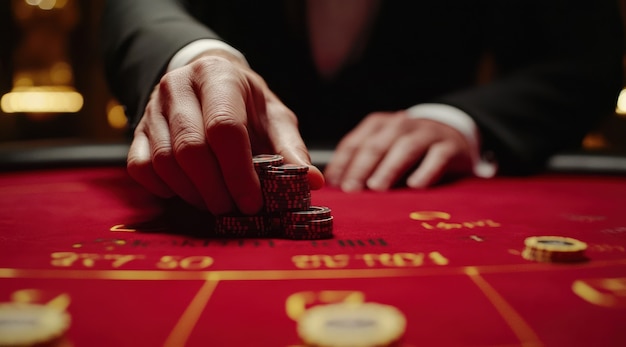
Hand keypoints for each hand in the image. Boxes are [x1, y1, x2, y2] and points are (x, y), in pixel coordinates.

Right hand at [127, 51, 323, 214]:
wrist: (208, 83)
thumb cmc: (246, 104)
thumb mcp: (274, 117)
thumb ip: (291, 148)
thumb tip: (312, 181)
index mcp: (218, 77)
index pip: (224, 128)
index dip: (239, 172)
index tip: (253, 203)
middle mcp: (178, 87)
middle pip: (190, 149)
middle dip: (215, 189)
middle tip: (234, 210)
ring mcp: (152, 108)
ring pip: (164, 162)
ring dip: (192, 194)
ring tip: (216, 204)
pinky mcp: (136, 130)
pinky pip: (140, 168)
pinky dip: (163, 190)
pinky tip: (187, 194)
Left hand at [324, 111, 472, 191]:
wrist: (454, 134)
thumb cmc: (410, 148)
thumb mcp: (384, 150)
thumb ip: (362, 164)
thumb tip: (337, 186)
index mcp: (379, 125)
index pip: (355, 142)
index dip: (343, 163)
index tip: (335, 184)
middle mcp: (401, 125)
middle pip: (377, 144)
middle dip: (361, 167)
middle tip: (352, 189)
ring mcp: (427, 133)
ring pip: (405, 147)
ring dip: (389, 168)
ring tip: (377, 187)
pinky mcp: (450, 146)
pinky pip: (437, 157)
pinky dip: (425, 171)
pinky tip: (415, 185)